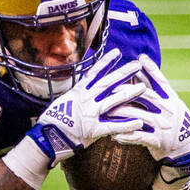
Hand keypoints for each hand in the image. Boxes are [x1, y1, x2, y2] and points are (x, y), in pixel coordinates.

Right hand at [25, 49, 145, 166]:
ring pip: (113, 101)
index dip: (106, 62)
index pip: (94, 73)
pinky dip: (126, 125)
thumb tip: (83, 88)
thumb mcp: (65, 102)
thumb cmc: (52, 121)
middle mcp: (86, 100)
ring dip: (129, 94)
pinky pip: (113, 126)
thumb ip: (77, 95)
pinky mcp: (93, 130)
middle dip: (123, 73)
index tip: (117, 52)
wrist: (45, 137)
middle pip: (107, 83)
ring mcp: (90, 114)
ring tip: (144, 88)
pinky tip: (139, 122)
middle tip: (137, 64)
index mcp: (79, 92)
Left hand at [114, 55, 189, 189]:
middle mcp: (168, 111)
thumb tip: (140, 68)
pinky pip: (139, 137)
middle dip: (128, 91)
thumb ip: (156, 89)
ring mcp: (163, 126)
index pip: (161, 81)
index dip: (152, 69)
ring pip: (139, 117)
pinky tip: (113, 134)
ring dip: (122, 114)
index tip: (140, 58)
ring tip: (106, 111)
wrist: (186, 147)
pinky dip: (126, 136)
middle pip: (146, 97)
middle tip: (111, 87)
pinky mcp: (158, 141)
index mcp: (172, 100)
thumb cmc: (173, 121)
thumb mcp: (171, 104)